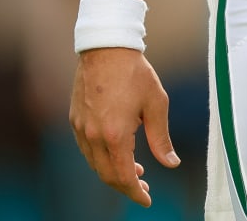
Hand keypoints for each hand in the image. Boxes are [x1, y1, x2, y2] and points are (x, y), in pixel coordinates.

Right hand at [69, 47, 179, 206]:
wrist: (106, 47)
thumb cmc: (135, 73)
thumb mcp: (156, 104)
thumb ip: (161, 138)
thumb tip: (171, 163)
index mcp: (115, 134)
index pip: (123, 176)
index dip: (136, 193)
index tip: (147, 199)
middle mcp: (93, 136)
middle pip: (107, 175)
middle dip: (126, 186)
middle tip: (144, 187)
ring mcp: (80, 128)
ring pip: (95, 164)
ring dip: (113, 172)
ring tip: (134, 170)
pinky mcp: (75, 119)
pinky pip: (86, 149)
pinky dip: (101, 158)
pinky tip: (116, 152)